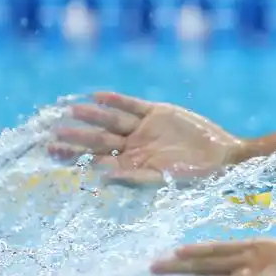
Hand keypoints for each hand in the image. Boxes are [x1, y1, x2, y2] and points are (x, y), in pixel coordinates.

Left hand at [49, 91, 240, 185]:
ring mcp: (143, 129)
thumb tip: (101, 177)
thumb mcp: (161, 180)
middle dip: (76, 136)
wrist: (222, 156)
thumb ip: (131, 177)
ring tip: (72, 111)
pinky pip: (131, 105)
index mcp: (131, 165)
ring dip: (92, 115)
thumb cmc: (194, 176)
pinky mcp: (156, 113)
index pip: (95, 159)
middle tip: (53, 133)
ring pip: (111, 120)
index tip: (53, 151)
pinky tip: (97, 96)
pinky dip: (115, 100)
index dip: (74, 155)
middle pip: (98, 139)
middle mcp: (133, 146)